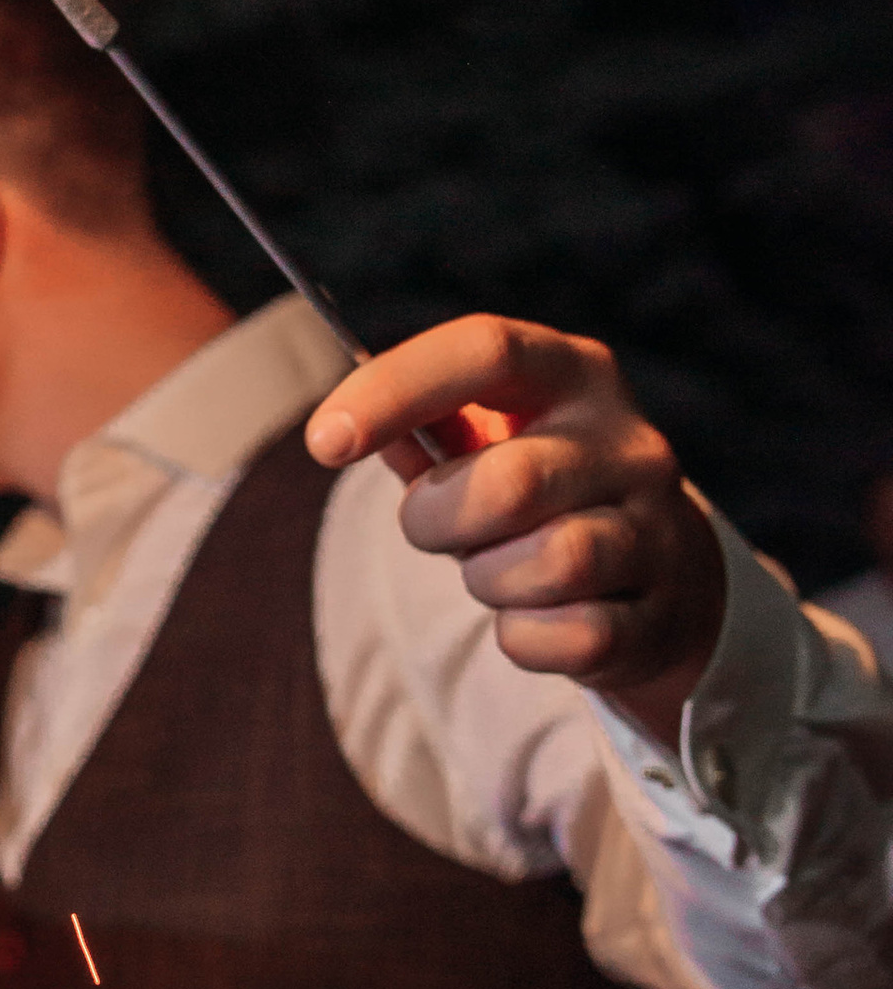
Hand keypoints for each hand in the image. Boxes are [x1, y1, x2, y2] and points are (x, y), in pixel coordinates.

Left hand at [307, 315, 726, 740]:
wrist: (663, 574)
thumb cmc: (541, 495)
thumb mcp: (487, 439)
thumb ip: (419, 427)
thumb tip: (345, 429)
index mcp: (573, 373)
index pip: (486, 351)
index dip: (395, 389)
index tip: (325, 440)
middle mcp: (628, 441)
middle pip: (511, 483)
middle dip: (440, 520)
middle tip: (436, 528)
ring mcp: (657, 528)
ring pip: (552, 562)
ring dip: (489, 579)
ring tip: (497, 569)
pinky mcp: (664, 613)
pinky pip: (572, 637)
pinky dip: (526, 638)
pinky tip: (536, 616)